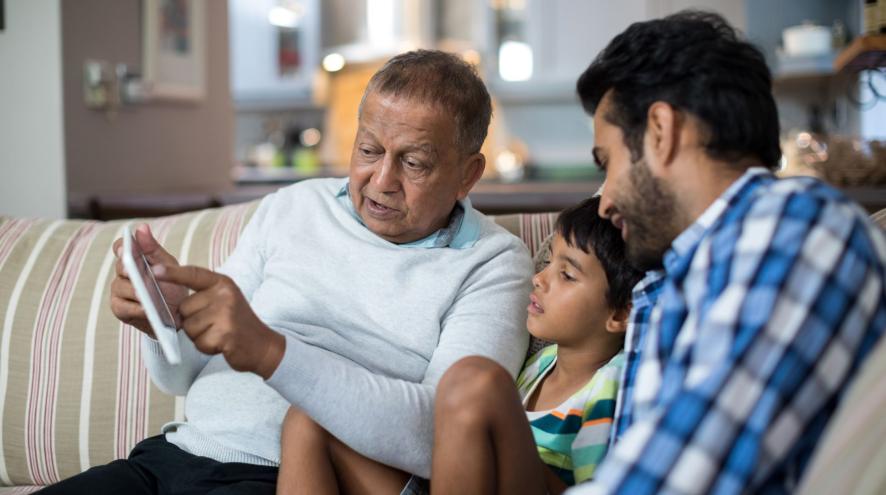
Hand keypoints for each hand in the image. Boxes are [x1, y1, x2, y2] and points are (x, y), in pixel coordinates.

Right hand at [110, 224, 186, 337]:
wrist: (179, 315)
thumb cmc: (172, 287)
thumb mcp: (168, 265)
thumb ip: (153, 248)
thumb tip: (142, 227)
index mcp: (135, 259)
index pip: (121, 247)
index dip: (122, 246)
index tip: (126, 248)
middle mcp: (124, 273)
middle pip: (121, 266)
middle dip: (129, 269)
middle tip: (133, 270)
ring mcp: (120, 291)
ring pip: (120, 286)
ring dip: (133, 291)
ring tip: (144, 295)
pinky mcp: (120, 309)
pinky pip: (122, 307)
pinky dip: (134, 308)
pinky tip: (145, 308)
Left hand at [152, 264, 285, 378]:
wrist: (262, 345)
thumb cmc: (236, 323)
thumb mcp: (224, 299)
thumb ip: (201, 294)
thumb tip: (170, 297)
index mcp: (223, 284)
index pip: (193, 274)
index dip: (172, 273)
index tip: (155, 270)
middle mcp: (225, 295)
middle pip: (185, 308)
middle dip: (192, 321)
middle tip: (213, 324)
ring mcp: (226, 314)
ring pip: (189, 327)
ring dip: (199, 336)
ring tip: (218, 333)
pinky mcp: (226, 334)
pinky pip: (199, 342)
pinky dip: (207, 347)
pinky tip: (221, 343)